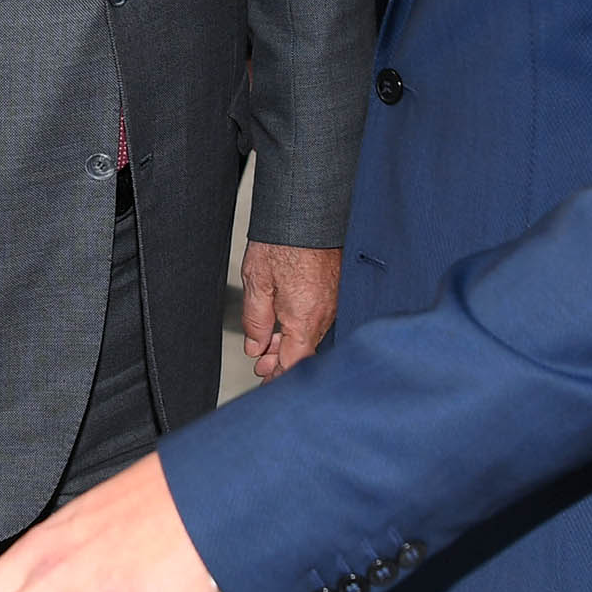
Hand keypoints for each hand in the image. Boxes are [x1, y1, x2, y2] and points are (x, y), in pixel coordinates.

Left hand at [239, 242, 339, 379]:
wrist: (309, 207)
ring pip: (311, 334)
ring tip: (266, 341)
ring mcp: (334, 300)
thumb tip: (256, 345)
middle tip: (260, 365)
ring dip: (289, 342)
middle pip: (304, 351)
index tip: (266, 384)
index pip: (294, 364)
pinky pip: (318, 317)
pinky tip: (285, 320)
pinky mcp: (336, 287)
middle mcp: (325, 313)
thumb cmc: (285, 239)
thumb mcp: (257, 282)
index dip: (279, 378)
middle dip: (280, 361)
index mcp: (305, 318)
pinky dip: (300, 325)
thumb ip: (256, 320)